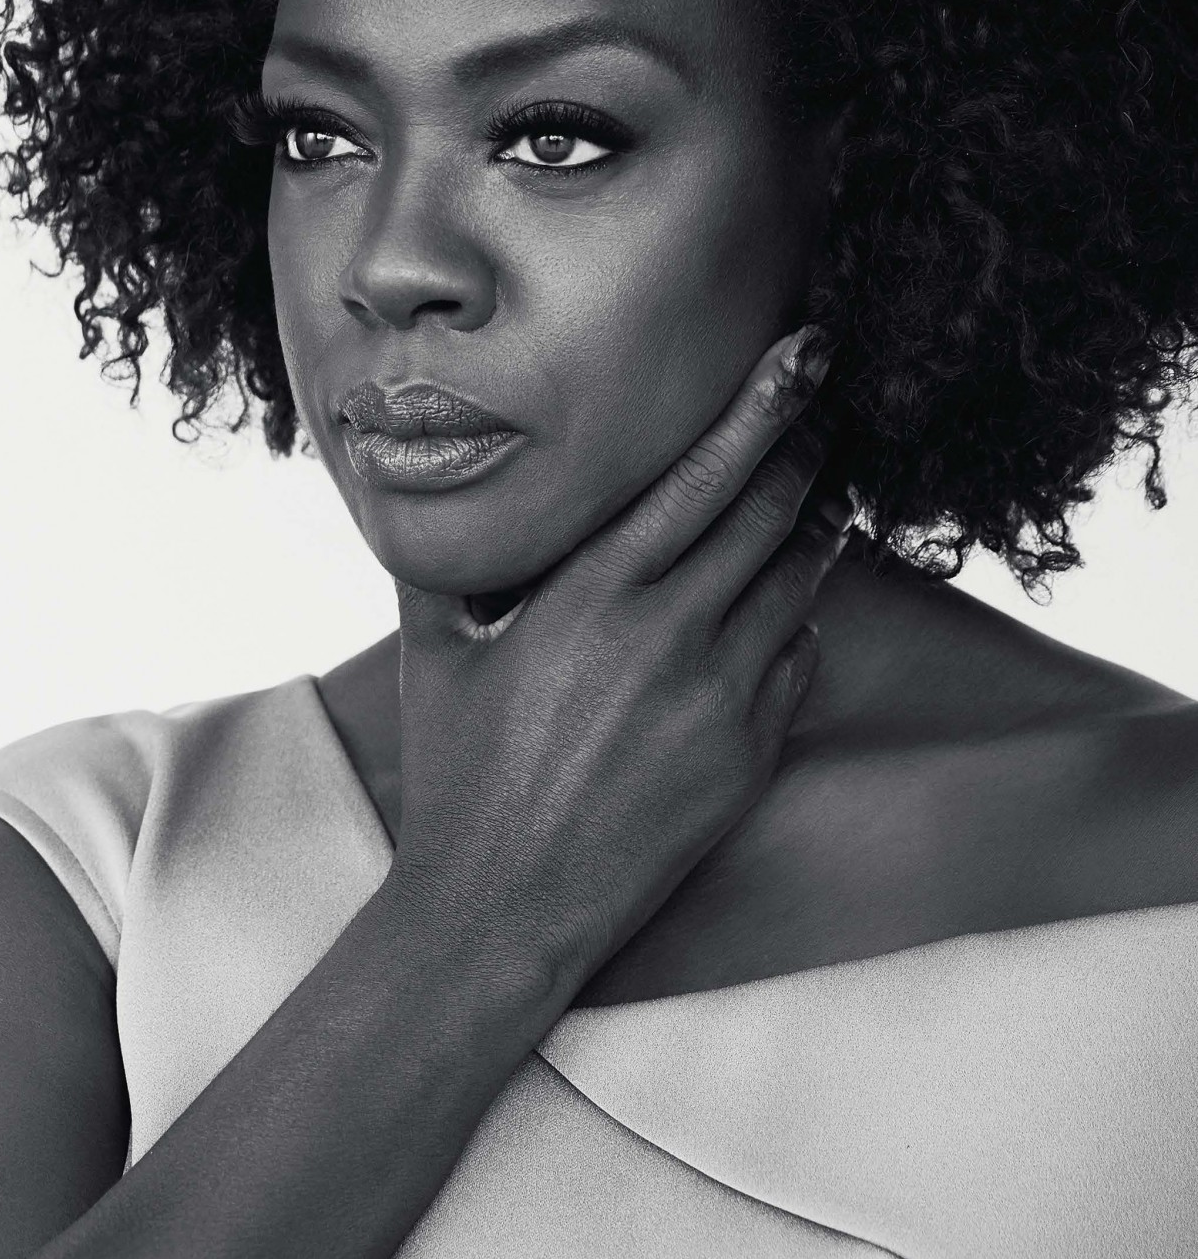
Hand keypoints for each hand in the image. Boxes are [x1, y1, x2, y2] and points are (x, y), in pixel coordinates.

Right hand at [388, 329, 849, 1003]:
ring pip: (801, 581)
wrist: (502, 907)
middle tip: (826, 404)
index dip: (765, 403)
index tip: (807, 351)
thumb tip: (431, 481)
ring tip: (822, 490)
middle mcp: (671, 635)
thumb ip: (451, 555)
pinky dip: (799, 620)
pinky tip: (782, 608)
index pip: (704, 472)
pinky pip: (800, 659)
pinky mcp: (749, 755)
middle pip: (773, 510)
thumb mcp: (438, 648)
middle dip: (808, 447)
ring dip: (817, 526)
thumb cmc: (460, 772)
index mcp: (594, 593)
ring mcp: (722, 699)